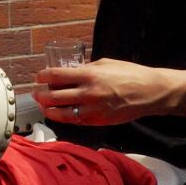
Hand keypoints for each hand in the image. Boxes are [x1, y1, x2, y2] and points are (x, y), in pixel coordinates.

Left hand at [33, 58, 167, 126]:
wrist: (149, 92)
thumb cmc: (129, 74)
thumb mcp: (105, 63)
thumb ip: (86, 69)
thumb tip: (71, 73)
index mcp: (89, 75)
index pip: (56, 76)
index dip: (43, 77)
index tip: (38, 77)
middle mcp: (88, 92)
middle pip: (54, 96)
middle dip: (41, 94)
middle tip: (36, 92)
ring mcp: (92, 109)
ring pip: (62, 112)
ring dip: (48, 109)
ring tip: (43, 106)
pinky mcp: (98, 121)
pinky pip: (75, 121)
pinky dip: (64, 118)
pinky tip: (58, 114)